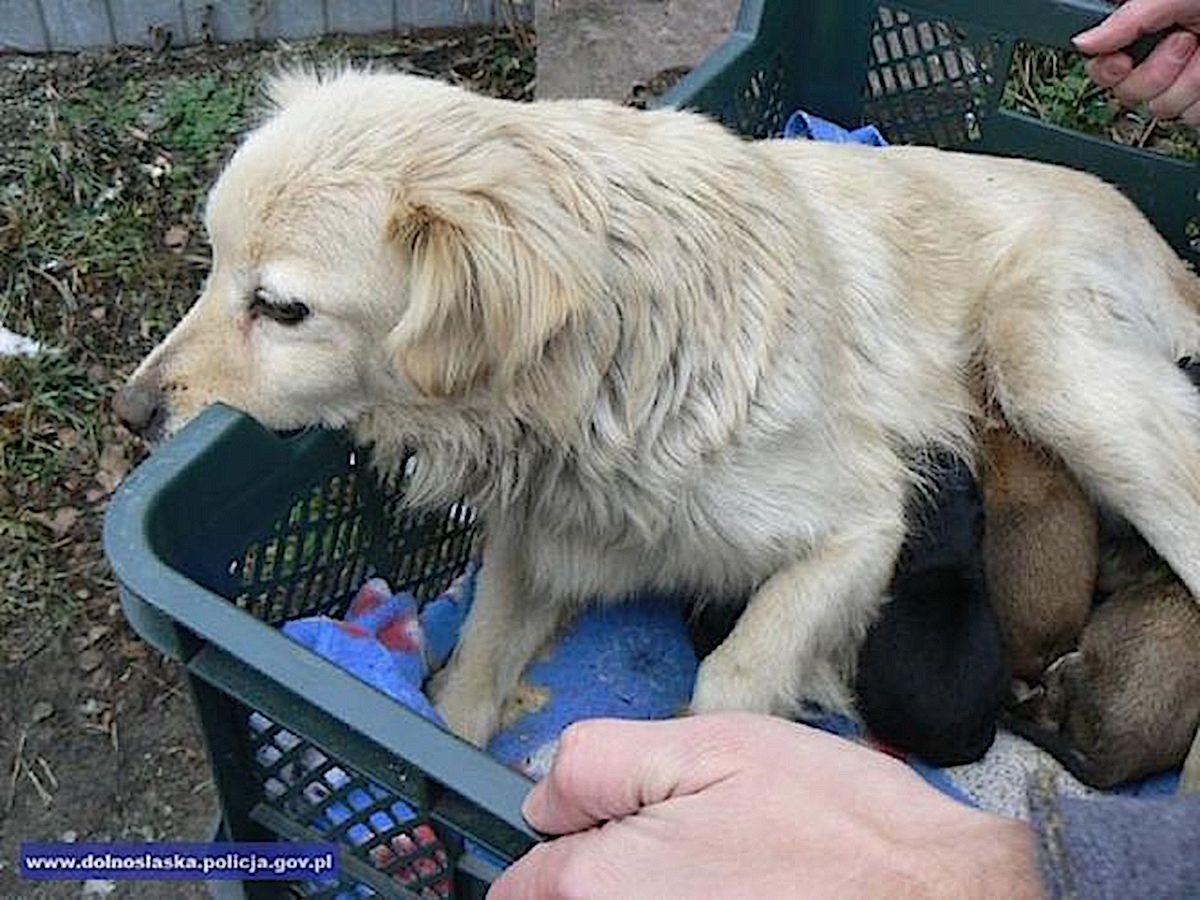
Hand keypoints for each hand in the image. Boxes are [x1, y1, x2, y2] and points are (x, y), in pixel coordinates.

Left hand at [489, 714, 1042, 898]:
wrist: (942, 898)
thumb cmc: (838, 827)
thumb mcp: (710, 746)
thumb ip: (598, 763)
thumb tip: (541, 801)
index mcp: (604, 887)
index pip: (523, 883)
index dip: (557, 844)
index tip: (602, 834)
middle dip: (612, 874)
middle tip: (694, 847)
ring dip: (660, 891)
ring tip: (733, 872)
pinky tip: (752, 892)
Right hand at [1073, 0, 1199, 122]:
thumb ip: (1125, 19)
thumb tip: (1082, 43)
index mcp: (1143, 32)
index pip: (1101, 67)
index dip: (1108, 71)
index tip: (1123, 62)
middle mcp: (1157, 58)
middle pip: (1126, 94)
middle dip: (1156, 73)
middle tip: (1184, 42)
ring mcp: (1181, 83)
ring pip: (1159, 109)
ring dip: (1186, 83)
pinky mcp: (1199, 102)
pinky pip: (1188, 117)